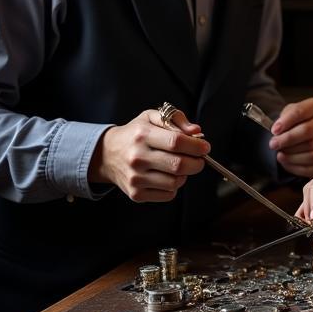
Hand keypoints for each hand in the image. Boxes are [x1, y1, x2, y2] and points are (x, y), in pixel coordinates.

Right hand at [89, 107, 208, 201]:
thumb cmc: (135, 134)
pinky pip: (169, 194)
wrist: (107, 155)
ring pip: (176, 182)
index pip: (177, 142)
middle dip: (197, 162)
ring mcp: (136, 178)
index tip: (205, 147)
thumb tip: (196, 131)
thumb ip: (175, 119)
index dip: (196, 146)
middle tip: (199, 159)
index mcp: (142, 135)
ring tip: (179, 166)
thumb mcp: (151, 117)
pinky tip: (167, 176)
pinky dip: (174, 186)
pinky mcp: (136, 194)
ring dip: (185, 175)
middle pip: (179, 165)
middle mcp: (137, 157)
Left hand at [269, 98, 312, 177]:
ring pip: (311, 152)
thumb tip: (277, 130)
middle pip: (308, 131)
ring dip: (291, 155)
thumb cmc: (290, 124)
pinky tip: (285, 161)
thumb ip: (282, 119)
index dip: (286, 121)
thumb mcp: (285, 114)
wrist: (296, 135)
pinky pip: (311, 167)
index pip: (301, 111)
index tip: (274, 130)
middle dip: (287, 139)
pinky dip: (295, 166)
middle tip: (273, 144)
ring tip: (279, 154)